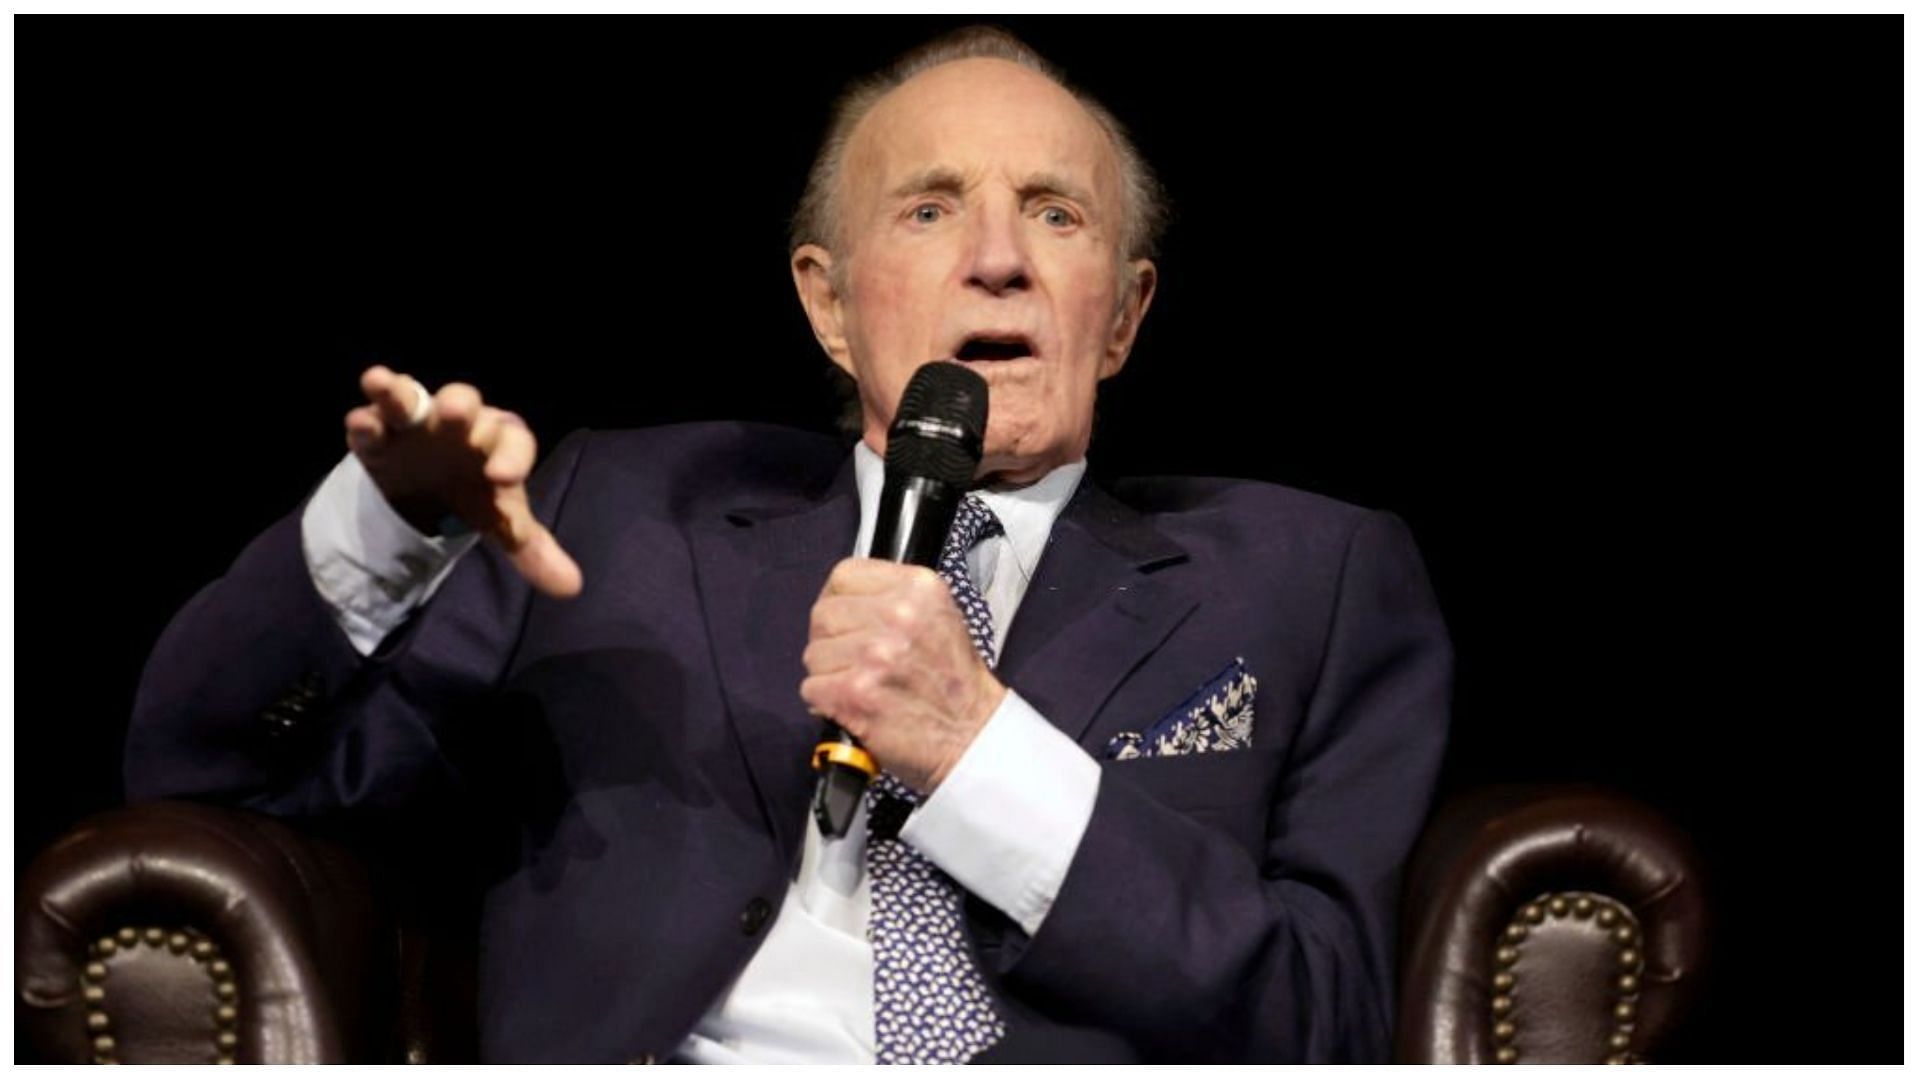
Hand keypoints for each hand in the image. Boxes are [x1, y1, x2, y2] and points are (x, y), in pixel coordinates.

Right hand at [344, 365, 582, 598]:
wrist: (433, 485)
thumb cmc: (476, 491)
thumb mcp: (501, 520)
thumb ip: (532, 549)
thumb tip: (571, 587)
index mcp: (498, 439)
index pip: (513, 440)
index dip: (511, 456)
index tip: (503, 478)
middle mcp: (461, 421)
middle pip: (464, 402)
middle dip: (459, 405)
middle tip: (456, 411)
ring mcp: (418, 420)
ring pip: (411, 397)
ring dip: (397, 392)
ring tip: (383, 384)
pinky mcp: (381, 431)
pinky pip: (372, 419)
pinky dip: (365, 421)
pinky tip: (360, 425)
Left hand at [799, 558, 1005, 792]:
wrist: (972, 737)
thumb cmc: (954, 685)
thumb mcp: (940, 617)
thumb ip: (894, 600)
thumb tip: (842, 599)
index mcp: (919, 589)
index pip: (844, 575)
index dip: (837, 601)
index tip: (844, 621)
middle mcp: (899, 616)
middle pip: (823, 614)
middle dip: (830, 642)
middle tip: (853, 662)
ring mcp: (876, 654)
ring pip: (814, 654)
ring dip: (829, 675)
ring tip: (862, 687)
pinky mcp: (856, 692)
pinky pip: (811, 688)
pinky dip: (826, 703)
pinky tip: (855, 706)